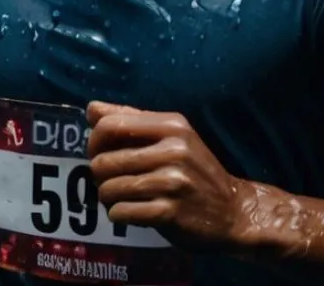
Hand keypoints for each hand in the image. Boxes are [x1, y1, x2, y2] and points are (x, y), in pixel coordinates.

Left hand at [86, 101, 247, 250]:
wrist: (232, 210)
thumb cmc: (195, 169)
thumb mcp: (173, 136)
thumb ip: (132, 120)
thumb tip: (92, 108)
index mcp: (172, 125)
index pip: (110, 125)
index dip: (94, 141)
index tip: (100, 153)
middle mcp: (173, 149)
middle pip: (103, 161)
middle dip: (100, 176)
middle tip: (113, 180)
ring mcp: (172, 182)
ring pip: (108, 189)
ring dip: (109, 198)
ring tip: (124, 196)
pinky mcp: (169, 212)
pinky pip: (120, 212)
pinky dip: (120, 215)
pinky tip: (134, 212)